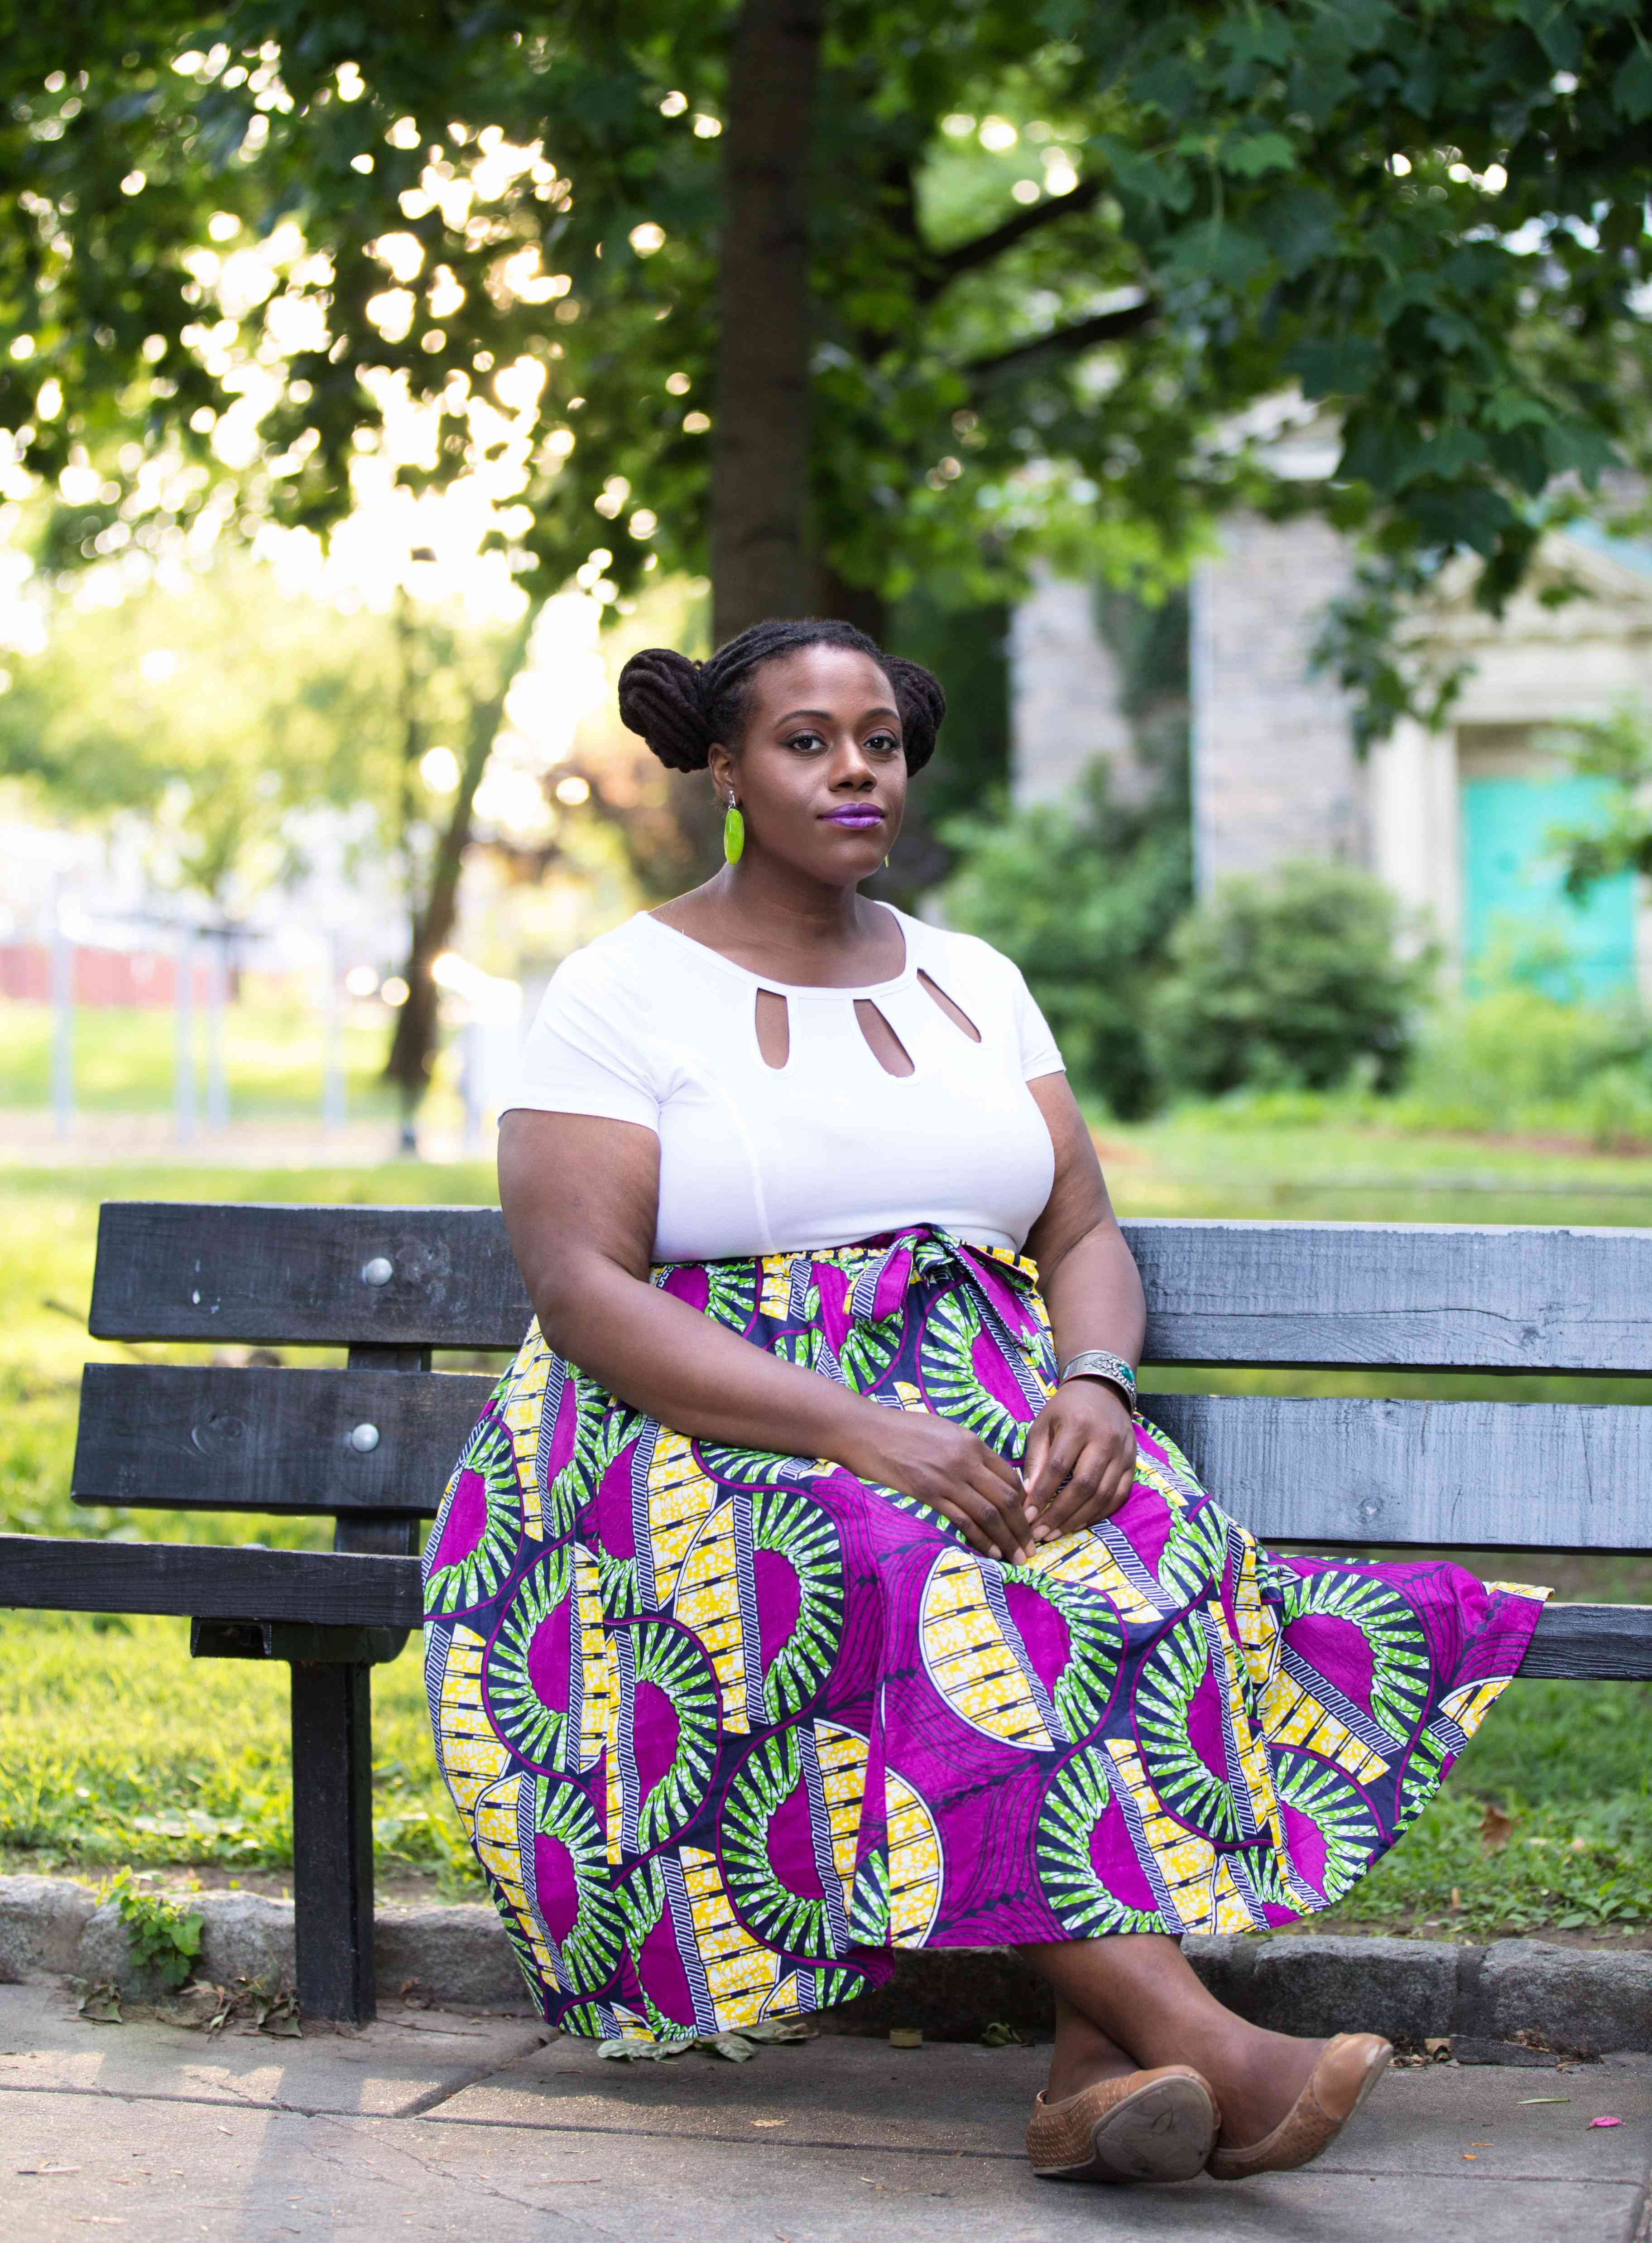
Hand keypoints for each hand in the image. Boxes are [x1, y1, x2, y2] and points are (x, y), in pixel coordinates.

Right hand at [836, 1403, 1034, 1563]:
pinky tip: (990, 1552)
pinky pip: (963, 1520)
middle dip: (1023, 1527)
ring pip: (989, 1513)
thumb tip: (983, 1475)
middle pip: (1007, 1498)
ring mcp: (948, 1477)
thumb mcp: (942, 1431)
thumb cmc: (901, 1429)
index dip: (1023, 1502)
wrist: (865, 1430)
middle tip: (1031, 1549)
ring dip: (1007, 1539)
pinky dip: (980, 1539)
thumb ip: (965, 1452)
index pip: (1009, 1476)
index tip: (1027, 1521)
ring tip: (1017, 1558)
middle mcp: (966, 1459)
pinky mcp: (929, 1493)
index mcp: (971, 1442)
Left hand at [1021, 1380, 1137, 1541]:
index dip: (1043, 1494)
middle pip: (1084, 1485)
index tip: (1026, 1516)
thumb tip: (1028, 1494)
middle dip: (1059, 1514)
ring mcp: (1122, 1454)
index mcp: (1078, 1426)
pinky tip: (1079, 1523)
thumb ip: (1036, 1458)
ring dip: (1077, 1519)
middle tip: (1040, 1533)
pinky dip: (1099, 1514)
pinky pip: (1118, 1496)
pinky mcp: (1132, 1464)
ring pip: (1103, 1495)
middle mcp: (1104, 1440)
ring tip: (1055, 1533)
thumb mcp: (1043, 1424)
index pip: (1059, 1467)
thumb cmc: (1066, 1409)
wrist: (1103, 1391)